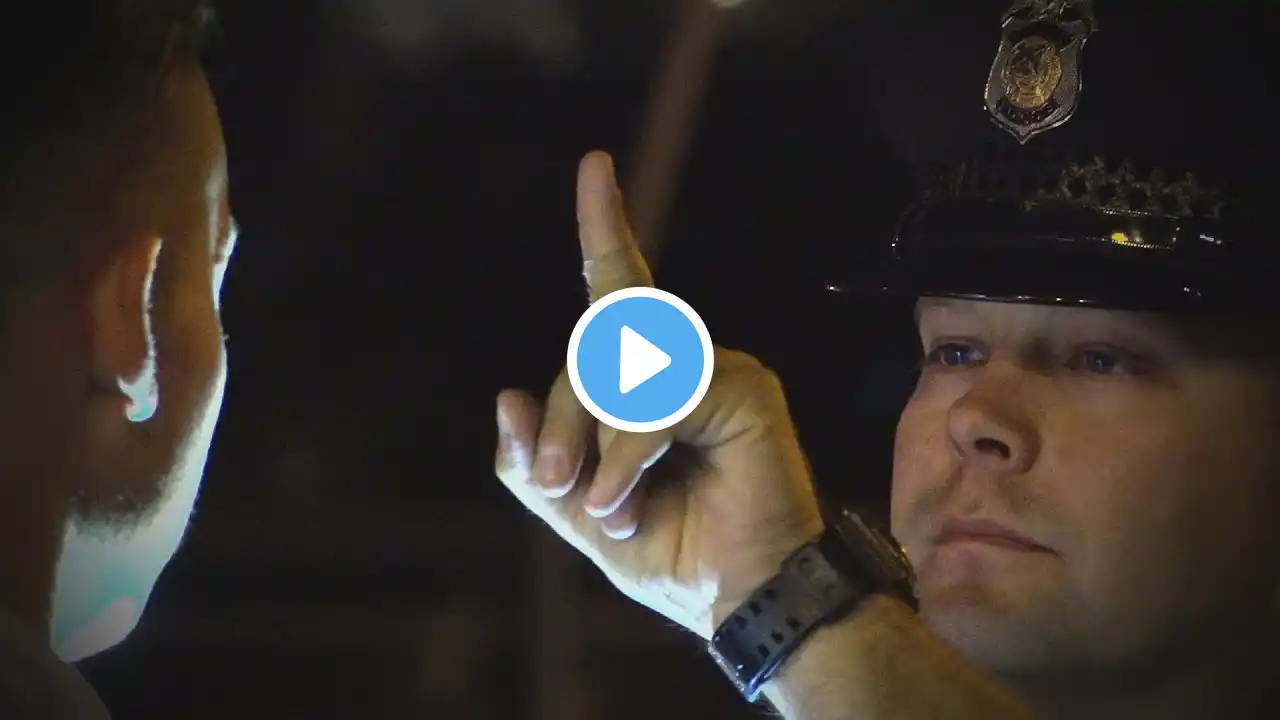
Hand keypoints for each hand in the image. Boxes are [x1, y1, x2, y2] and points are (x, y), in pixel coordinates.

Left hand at [494, 151, 824, 638]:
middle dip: (560, 417)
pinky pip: (655, 399)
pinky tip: (629, 500)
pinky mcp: (744, 389)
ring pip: (619, 368)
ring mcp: (717, 371)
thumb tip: (501, 395)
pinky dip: (626, 456)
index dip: (606, 229)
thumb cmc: (671, 553)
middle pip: (593, 347)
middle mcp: (684, 365)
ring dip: (595, 445)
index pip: (619, 295)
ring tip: (609, 506)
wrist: (738, 601)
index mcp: (648, 384)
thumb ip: (536, 463)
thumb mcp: (581, 510)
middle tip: (555, 479)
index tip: (595, 167)